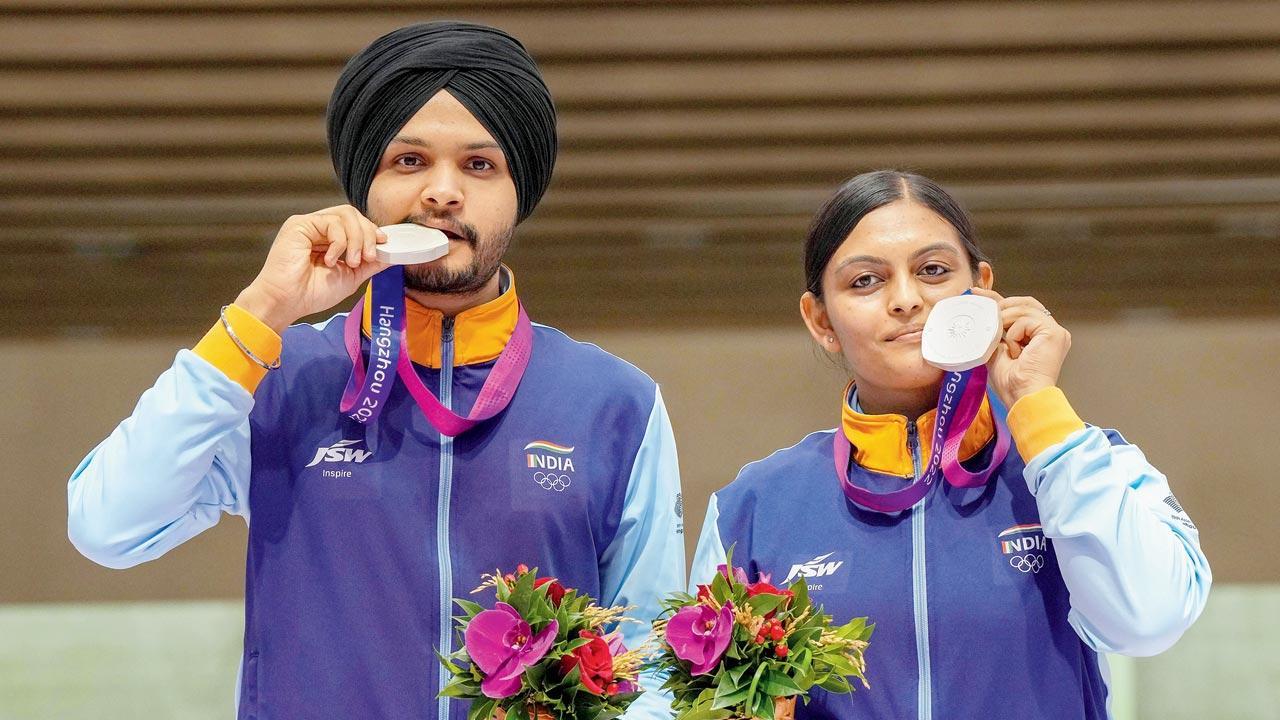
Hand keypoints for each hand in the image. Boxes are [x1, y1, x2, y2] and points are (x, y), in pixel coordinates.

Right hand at [234, 205, 389, 332]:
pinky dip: (339, 242)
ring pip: (345, 215)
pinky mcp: (299, 224)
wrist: (287, 302)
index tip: (383, 244)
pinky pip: (330, 222)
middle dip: (368, 234)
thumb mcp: (351, 277)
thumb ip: (370, 264)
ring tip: (352, 261)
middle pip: (353, 215)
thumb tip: (390, 254)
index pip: (356, 224)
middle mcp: (320, 229)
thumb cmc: (311, 293)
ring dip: (356, 239)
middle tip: (369, 257)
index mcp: (330, 240)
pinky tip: (331, 259)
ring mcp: (310, 225)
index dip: (372, 230)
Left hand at [970, 287, 1070, 406]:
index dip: (1000, 299)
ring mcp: (1055, 331)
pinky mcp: (1054, 333)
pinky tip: (1015, 350)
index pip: (1021, 309)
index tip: (979, 293)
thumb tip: (984, 314)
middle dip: (1001, 303)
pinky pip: (1026, 320)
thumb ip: (995, 332)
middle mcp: (1050, 331)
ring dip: (1005, 322)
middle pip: (1025, 303)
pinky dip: (1014, 333)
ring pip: (1024, 308)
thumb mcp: (997, 350)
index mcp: (1040, 336)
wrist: (1023, 396)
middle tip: (983, 307)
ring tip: (1001, 340)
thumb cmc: (1012, 382)